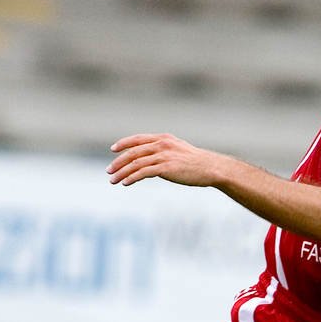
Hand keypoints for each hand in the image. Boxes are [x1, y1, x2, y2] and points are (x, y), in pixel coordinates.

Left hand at [107, 132, 222, 187]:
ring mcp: (163, 156)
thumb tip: (154, 159)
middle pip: (133, 152)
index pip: (138, 139)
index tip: (113, 150)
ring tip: (113, 181)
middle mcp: (161, 145)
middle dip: (118, 162)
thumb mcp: (179, 150)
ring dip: (121, 173)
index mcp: (163, 138)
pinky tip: (125, 183)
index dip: (123, 144)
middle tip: (109, 171)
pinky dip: (132, 178)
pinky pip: (143, 172)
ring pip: (135, 164)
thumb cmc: (197, 162)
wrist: (211, 168)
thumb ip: (165, 150)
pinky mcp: (166, 168)